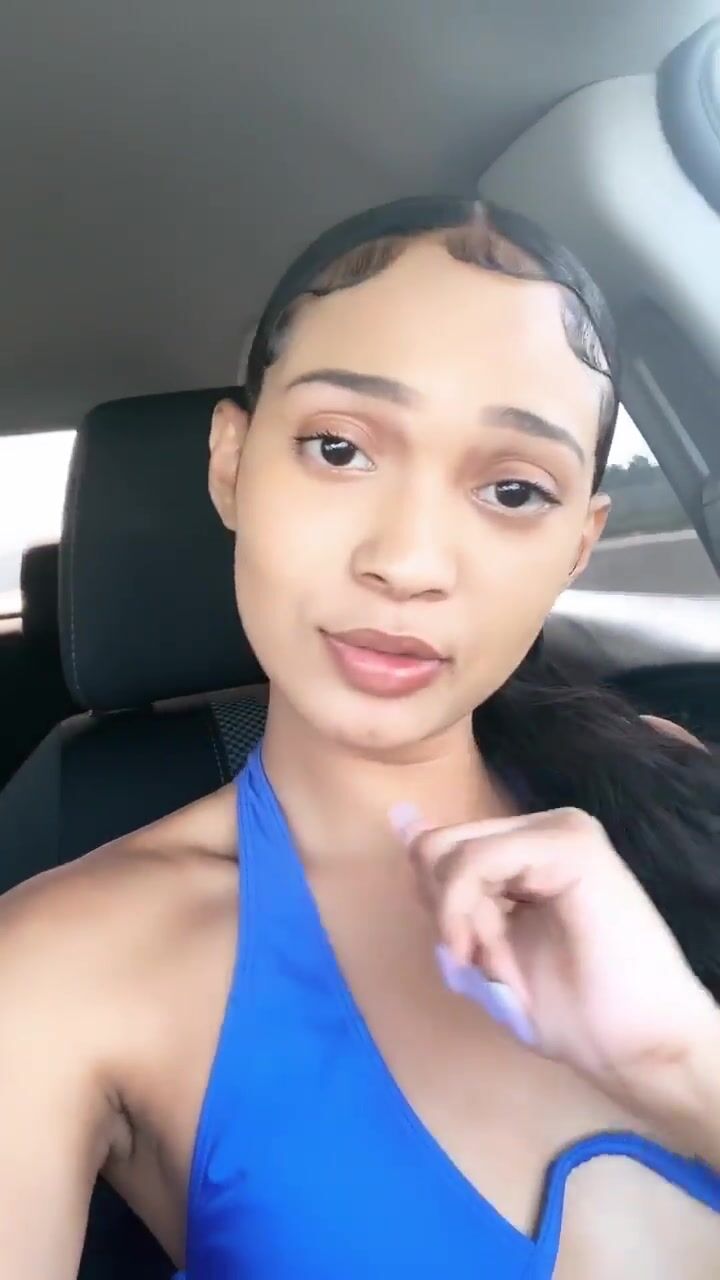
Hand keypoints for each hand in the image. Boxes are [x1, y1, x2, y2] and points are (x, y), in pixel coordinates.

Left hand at [401, 806, 719, 1144]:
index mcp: (522, 850)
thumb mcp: (480, 944)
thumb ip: (444, 886)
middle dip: (447, 917)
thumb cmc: (569, 1011)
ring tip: (501, 966)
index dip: (437, 911)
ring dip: (461, 925)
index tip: (469, 962)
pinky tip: (490, 955)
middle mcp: (538, 829)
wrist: (637, 1048)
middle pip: (433, 847)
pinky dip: (466, 915)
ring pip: (448, 853)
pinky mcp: (569, 843)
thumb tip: (399, 819)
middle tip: (488, 965)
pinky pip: (474, 862)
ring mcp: (557, 830)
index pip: (436, 850)